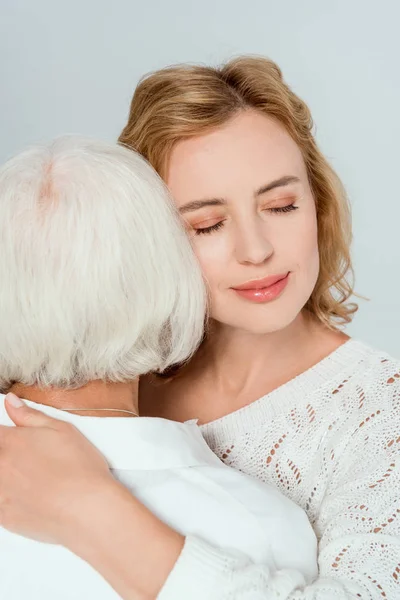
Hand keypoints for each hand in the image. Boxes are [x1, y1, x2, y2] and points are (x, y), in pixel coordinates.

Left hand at [0, 394, 184, 599]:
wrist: (88, 509)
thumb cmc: (80, 468)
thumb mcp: (61, 429)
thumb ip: (29, 415)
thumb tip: (11, 402)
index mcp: (9, 441)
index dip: (7, 435)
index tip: (16, 440)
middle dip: (10, 454)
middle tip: (32, 460)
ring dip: (8, 476)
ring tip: (33, 478)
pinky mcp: (3, 516)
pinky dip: (10, 496)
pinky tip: (31, 496)